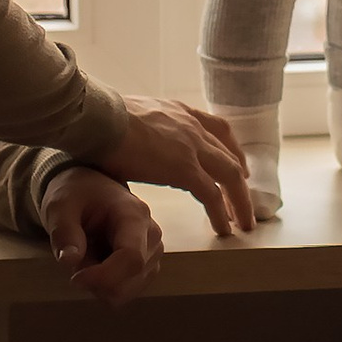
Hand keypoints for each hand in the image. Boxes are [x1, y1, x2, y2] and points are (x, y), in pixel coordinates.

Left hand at [40, 164, 166, 304]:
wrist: (90, 190)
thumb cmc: (76, 195)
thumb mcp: (60, 207)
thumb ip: (64, 232)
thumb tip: (68, 260)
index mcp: (134, 215)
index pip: (132, 258)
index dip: (103, 277)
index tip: (75, 277)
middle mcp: (151, 235)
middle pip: (130, 280)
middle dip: (96, 280)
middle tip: (76, 257)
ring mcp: (153, 253)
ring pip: (126, 291)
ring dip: (99, 284)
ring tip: (87, 256)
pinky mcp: (148, 267)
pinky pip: (125, 292)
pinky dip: (105, 286)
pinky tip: (96, 263)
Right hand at [91, 96, 255, 237]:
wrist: (97, 118)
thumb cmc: (99, 119)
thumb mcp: (130, 118)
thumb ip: (140, 132)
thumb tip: (129, 144)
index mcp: (178, 112)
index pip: (216, 128)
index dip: (230, 149)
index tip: (237, 163)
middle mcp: (191, 126)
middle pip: (228, 155)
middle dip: (240, 179)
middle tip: (243, 200)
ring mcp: (191, 147)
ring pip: (230, 176)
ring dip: (240, 201)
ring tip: (243, 222)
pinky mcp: (184, 169)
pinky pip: (212, 195)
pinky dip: (221, 213)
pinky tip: (224, 229)